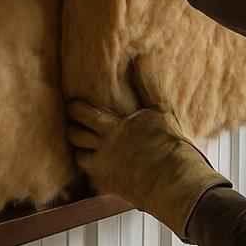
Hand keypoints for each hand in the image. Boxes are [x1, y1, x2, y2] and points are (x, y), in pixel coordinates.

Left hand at [66, 61, 229, 240]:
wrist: (174, 180)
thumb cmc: (170, 144)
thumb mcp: (160, 111)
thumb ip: (146, 86)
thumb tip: (140, 60)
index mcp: (114, 127)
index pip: (82, 113)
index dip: (74, 108)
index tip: (72, 104)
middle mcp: (104, 147)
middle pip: (75, 135)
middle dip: (71, 128)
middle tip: (72, 123)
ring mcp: (104, 168)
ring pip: (80, 157)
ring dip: (80, 150)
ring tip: (83, 144)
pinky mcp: (109, 186)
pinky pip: (91, 178)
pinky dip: (92, 170)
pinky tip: (98, 166)